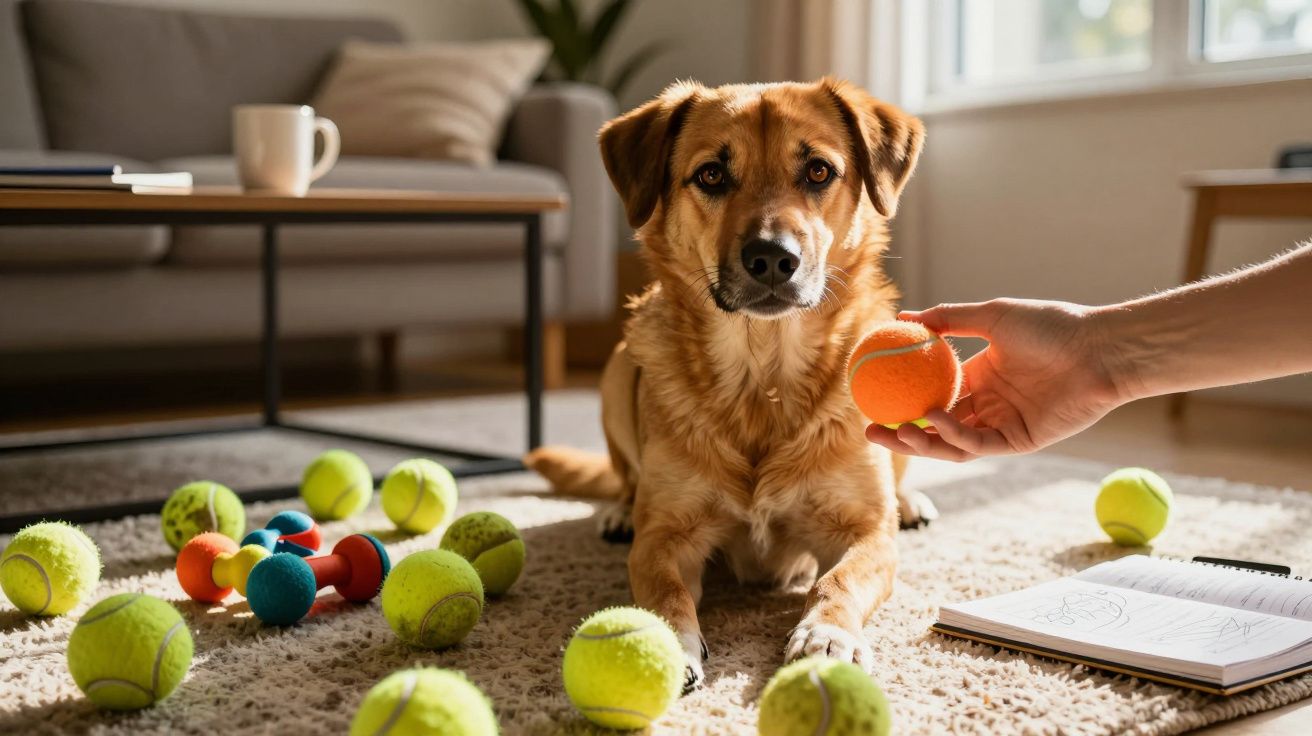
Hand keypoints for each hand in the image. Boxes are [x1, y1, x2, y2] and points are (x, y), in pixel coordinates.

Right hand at [866, 299, 1125, 460]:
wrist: (1097, 349)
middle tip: (870, 426)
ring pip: (952, 442)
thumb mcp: (992, 315)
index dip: (904, 398)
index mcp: (982, 376)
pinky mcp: (1019, 442)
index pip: (934, 392)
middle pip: (936, 425)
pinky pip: (977, 443)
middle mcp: (989, 404)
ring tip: (892, 432)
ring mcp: (1003, 425)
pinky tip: (932, 419)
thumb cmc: (1051, 326)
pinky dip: (952, 434)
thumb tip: (903, 316)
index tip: (874, 392)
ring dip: (921, 440)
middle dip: (901, 431)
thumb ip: (949, 319)